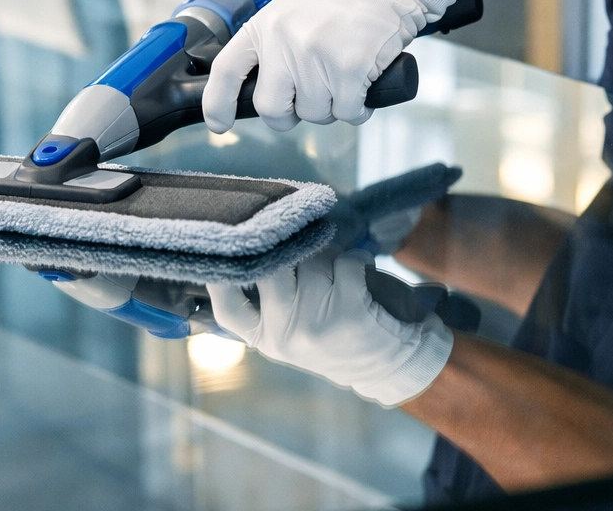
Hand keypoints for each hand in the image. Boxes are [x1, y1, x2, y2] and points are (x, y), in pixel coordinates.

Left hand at [203, 0, 454, 131]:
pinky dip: (358, 109)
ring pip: (314, 115)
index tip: (219, 124)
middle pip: (271, 108)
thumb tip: (262, 90)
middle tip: (308, 100)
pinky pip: (347, 113)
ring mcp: (315, 56)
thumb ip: (271, 45)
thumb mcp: (289, 11)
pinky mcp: (349, 69)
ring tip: (343, 78)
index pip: (226, 71)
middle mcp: (284, 41)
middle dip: (289, 115)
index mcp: (264, 26)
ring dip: (331, 107)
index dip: (217, 104)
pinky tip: (363, 86)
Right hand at [208, 249, 453, 406]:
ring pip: (313, 261)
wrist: (391, 366)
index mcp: (265, 339)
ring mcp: (317, 325)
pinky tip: (361, 273)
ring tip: (338, 272)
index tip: (223, 246)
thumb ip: (266, 303)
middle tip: (302, 245)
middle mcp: (285, 335)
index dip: (221, 276)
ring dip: (329, 255)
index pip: (228, 307)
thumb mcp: (292, 333)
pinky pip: (346, 262)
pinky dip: (357, 260)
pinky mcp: (351, 313)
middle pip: (270, 268)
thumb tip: (248, 247)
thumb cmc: (336, 336)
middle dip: (288, 247)